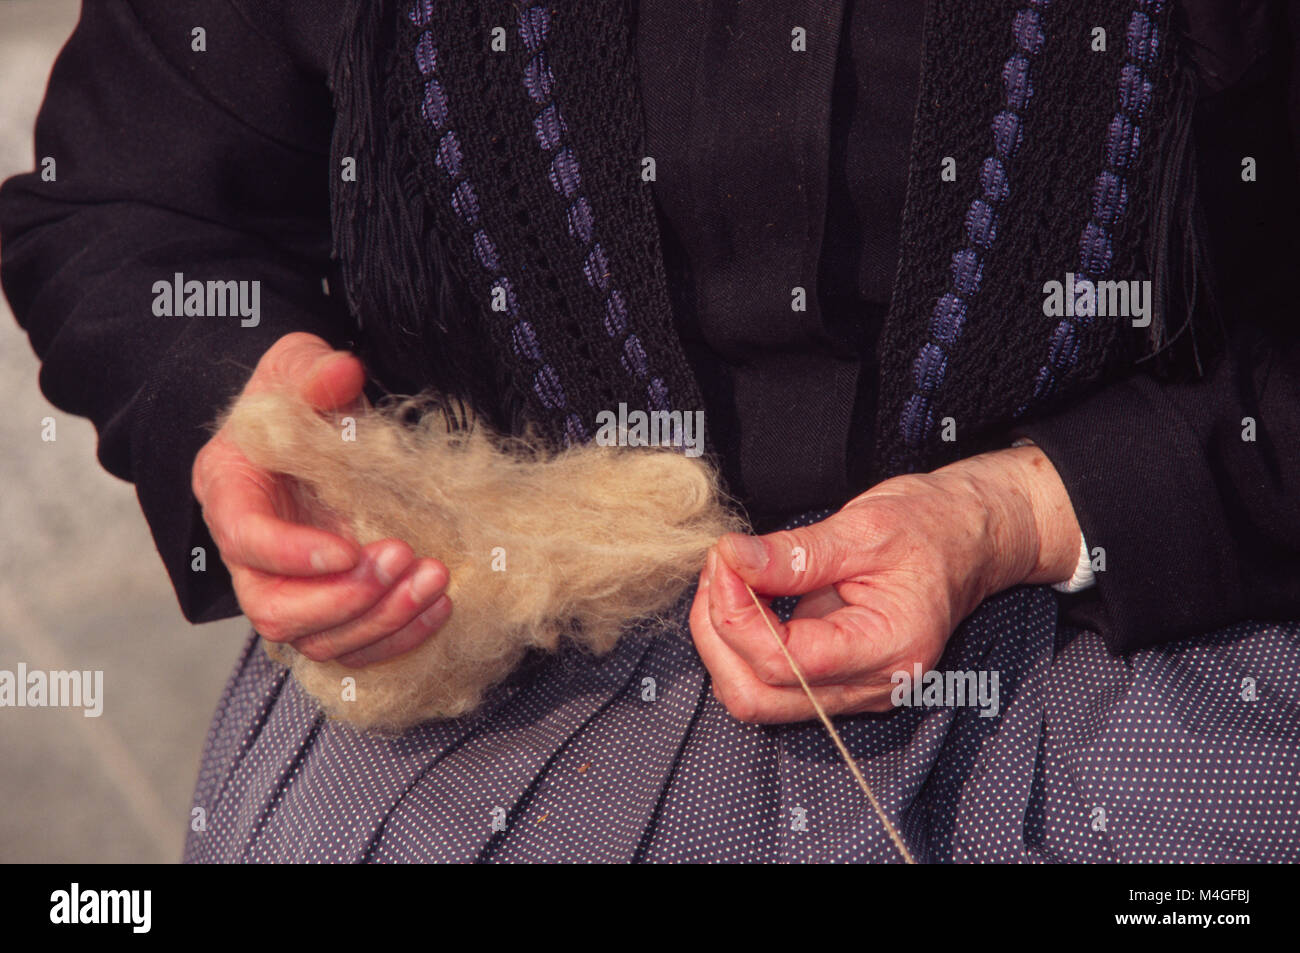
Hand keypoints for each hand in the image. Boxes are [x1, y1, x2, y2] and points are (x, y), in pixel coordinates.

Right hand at [192, 332, 451, 666]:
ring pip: (319, 639)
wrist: (309, 426)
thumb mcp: (299, 366)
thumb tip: (343, 373)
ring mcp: (290, 588)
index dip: (291, 554)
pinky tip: (439, 607)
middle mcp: (251, 554)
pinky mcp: (330, 608)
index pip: (245, 539)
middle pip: (275, 609)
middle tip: (401, 557)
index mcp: (230, 491)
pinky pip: (355, 647)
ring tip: (433, 579)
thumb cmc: (298, 399)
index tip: (347, 549)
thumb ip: (315, 371)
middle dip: (343, 598)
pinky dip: (399, 636)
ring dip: (381, 619)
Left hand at [690, 446, 1081, 722]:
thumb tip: (731, 560)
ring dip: (724, 641)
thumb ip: (793, 554)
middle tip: (719, 570)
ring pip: (757, 697)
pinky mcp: (838, 680)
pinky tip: (744, 597)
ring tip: (728, 579)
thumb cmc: (931, 527)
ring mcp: (855, 690)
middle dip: (719, 634)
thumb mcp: (863, 527)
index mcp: (888, 648)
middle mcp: (873, 685)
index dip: (737, 614)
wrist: (970, 536)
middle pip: (759, 696)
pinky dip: (743, 643)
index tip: (725, 560)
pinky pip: (772, 682)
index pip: (786, 661)